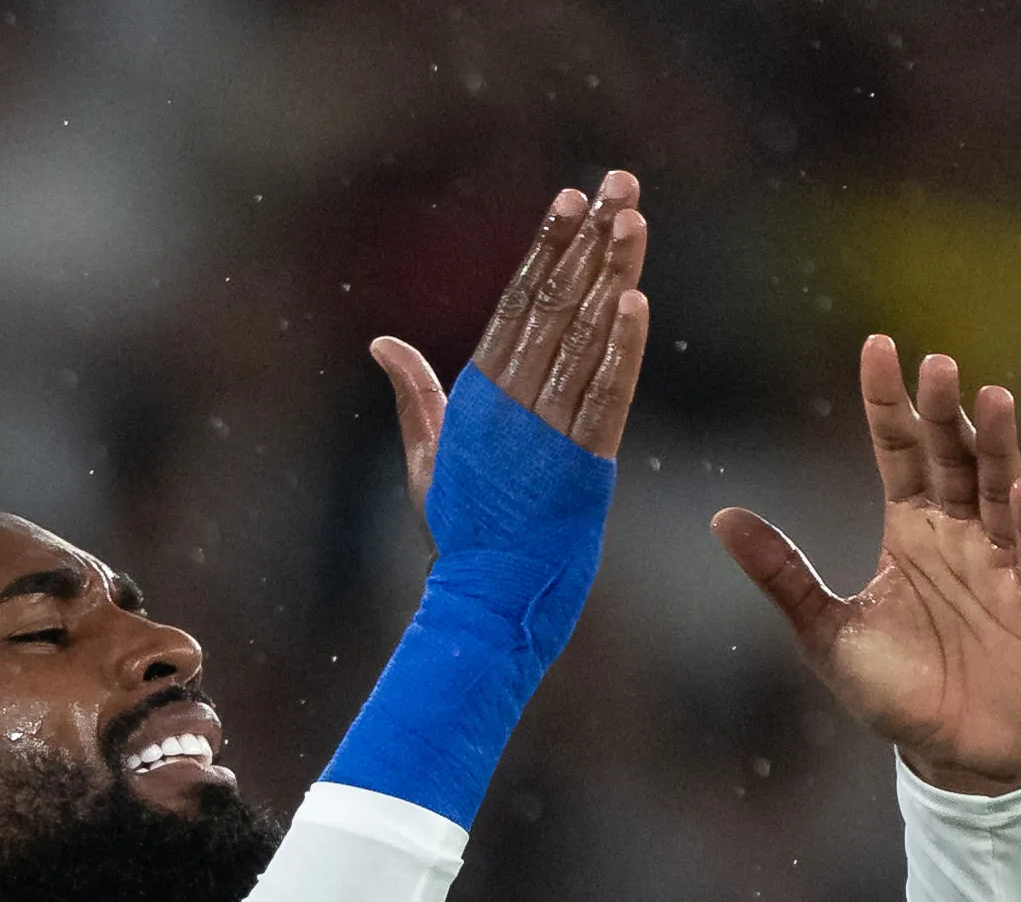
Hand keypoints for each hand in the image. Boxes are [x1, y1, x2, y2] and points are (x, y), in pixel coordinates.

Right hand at [369, 171, 651, 511]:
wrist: (485, 599)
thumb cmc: (461, 529)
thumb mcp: (428, 455)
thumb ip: (415, 393)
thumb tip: (383, 343)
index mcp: (478, 393)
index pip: (518, 301)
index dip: (547, 247)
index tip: (572, 199)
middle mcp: (510, 403)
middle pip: (556, 303)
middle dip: (589, 239)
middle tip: (618, 182)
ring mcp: (545, 432)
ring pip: (584, 338)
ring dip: (611, 274)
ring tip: (634, 218)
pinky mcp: (580, 465)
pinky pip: (606, 396)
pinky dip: (621, 349)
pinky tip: (638, 301)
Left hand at [714, 337, 1020, 794]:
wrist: (952, 755)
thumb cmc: (895, 692)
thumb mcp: (825, 632)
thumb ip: (782, 573)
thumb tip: (720, 515)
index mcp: (910, 529)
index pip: (898, 449)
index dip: (888, 402)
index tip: (876, 347)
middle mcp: (959, 533)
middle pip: (952, 456)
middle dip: (944, 411)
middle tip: (935, 363)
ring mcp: (1003, 563)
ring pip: (1000, 489)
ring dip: (998, 446)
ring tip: (992, 398)